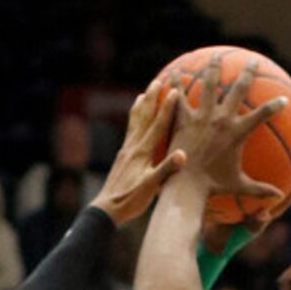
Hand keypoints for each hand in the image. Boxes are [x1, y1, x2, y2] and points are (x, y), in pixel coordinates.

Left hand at [92, 81, 187, 226]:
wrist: (107, 209)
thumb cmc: (131, 201)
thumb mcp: (151, 187)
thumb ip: (166, 170)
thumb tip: (183, 155)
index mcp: (143, 152)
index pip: (158, 125)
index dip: (167, 107)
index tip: (174, 90)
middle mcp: (133, 146)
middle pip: (144, 117)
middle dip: (152, 98)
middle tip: (159, 80)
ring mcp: (126, 150)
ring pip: (135, 121)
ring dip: (141, 105)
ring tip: (145, 92)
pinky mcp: (122, 156)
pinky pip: (130, 131)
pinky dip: (134, 120)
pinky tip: (134, 118)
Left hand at [167, 62, 289, 219]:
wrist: (187, 187)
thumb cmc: (213, 188)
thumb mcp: (239, 186)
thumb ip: (260, 189)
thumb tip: (279, 197)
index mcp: (237, 133)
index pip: (262, 115)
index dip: (274, 106)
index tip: (283, 98)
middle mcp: (222, 119)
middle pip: (239, 89)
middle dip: (248, 73)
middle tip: (254, 62)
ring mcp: (202, 117)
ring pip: (211, 85)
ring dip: (215, 68)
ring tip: (216, 56)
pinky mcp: (184, 119)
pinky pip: (180, 97)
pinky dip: (177, 83)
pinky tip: (174, 71)